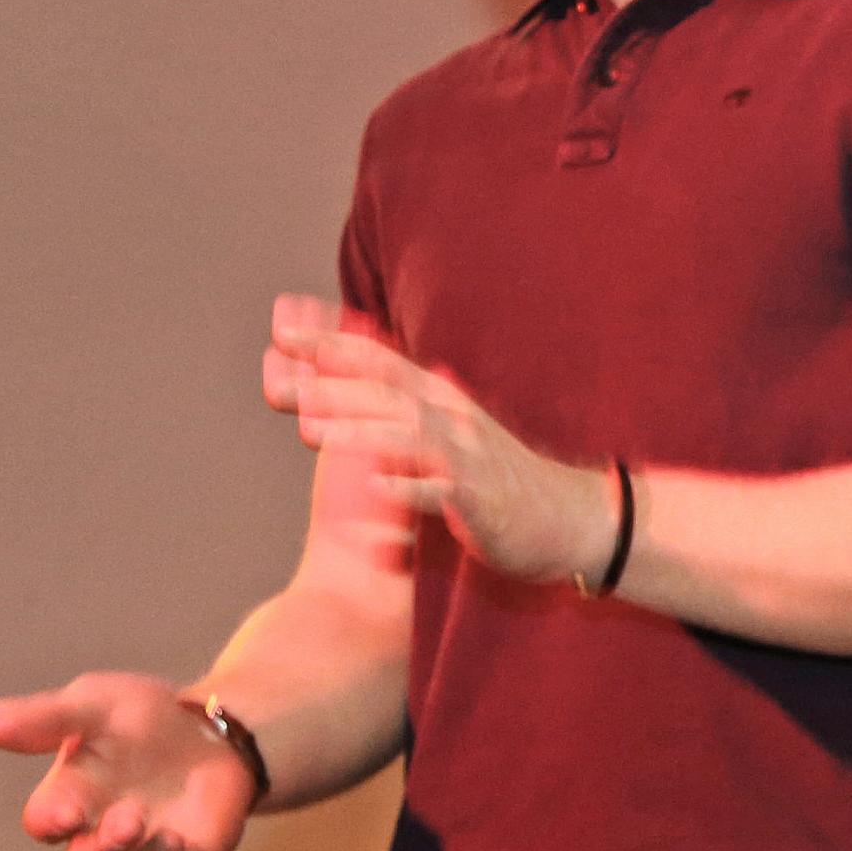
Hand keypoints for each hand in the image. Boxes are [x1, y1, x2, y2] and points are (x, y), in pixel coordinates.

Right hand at [0, 672, 258, 850]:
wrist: (212, 725)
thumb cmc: (141, 716)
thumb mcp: (96, 704)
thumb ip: (48, 717)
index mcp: (71, 797)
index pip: (44, 823)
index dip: (52, 823)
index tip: (70, 812)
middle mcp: (100, 833)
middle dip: (104, 845)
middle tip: (132, 818)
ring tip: (171, 839)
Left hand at [264, 296, 615, 584]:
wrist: (571, 518)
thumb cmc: (498, 477)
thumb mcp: (450, 432)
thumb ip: (400, 409)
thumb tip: (347, 391)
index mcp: (441, 400)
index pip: (381, 363)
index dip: (332, 346)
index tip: (280, 332)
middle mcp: (454, 419)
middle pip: (389, 392)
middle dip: (333, 380)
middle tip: (279, 376)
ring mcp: (469, 458)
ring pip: (411, 435)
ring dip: (362, 430)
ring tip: (312, 431)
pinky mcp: (480, 499)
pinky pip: (443, 490)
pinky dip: (410, 485)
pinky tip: (378, 485)